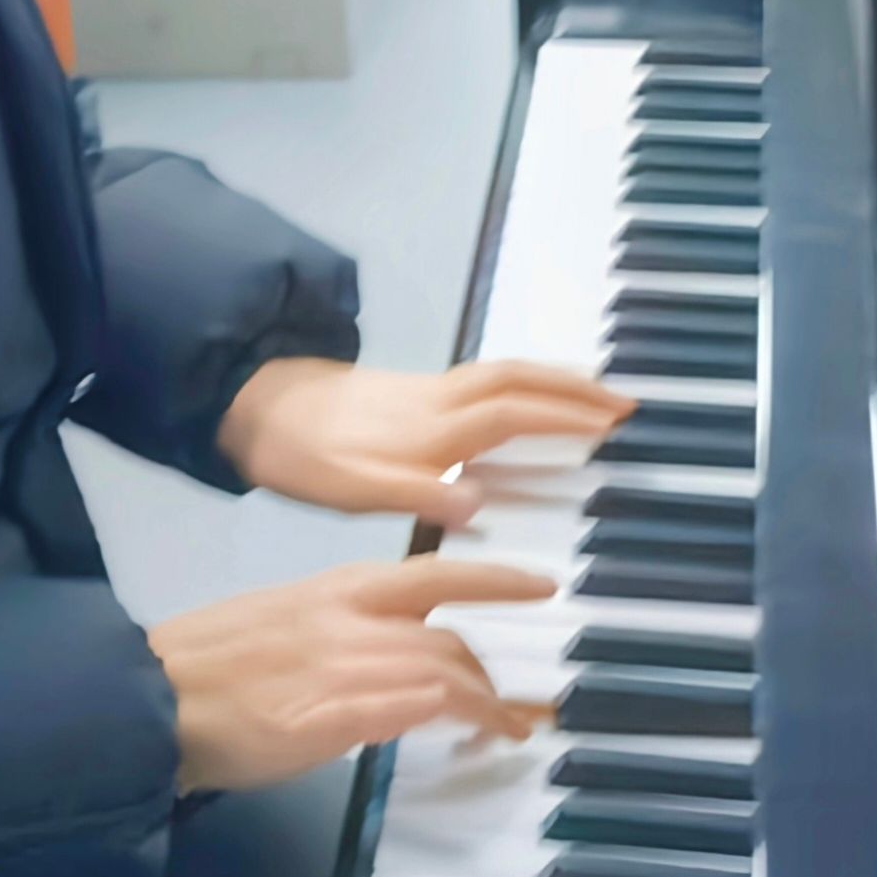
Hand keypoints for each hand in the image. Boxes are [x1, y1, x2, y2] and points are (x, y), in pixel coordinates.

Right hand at [149, 553, 557, 793]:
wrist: (150, 697)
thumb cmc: (205, 664)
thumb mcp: (278, 623)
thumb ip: (334, 632)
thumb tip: (373, 655)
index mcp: (332, 590)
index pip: (433, 573)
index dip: (495, 577)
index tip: (541, 585)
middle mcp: (348, 619)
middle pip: (447, 636)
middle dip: (488, 673)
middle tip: (511, 705)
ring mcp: (344, 666)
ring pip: (443, 672)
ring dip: (485, 704)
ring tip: (502, 729)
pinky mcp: (333, 715)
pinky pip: (415, 706)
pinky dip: (454, 716)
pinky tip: (471, 736)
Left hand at [215, 358, 633, 527]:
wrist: (253, 406)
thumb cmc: (303, 455)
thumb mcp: (350, 488)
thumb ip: (413, 493)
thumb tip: (477, 502)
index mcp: (430, 428)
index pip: (510, 414)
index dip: (563, 416)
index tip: (613, 421)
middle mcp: (436, 401)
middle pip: (517, 380)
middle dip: (573, 388)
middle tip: (624, 400)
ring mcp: (425, 392)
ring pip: (501, 374)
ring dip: (550, 380)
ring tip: (591, 394)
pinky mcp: (412, 393)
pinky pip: (483, 380)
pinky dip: (520, 385)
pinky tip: (524, 401)